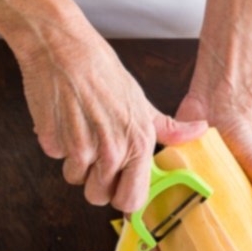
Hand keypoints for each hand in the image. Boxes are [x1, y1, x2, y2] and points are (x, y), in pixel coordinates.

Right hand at [19, 25, 205, 213]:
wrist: (63, 49)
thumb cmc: (101, 71)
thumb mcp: (140, 100)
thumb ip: (167, 127)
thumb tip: (200, 130)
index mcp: (137, 144)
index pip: (130, 200)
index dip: (122, 197)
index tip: (117, 188)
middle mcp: (110, 151)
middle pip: (97, 197)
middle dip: (94, 182)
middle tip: (95, 156)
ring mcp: (78, 148)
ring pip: (73, 178)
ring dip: (74, 161)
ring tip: (79, 130)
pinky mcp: (51, 141)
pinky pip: (54, 156)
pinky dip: (57, 143)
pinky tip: (63, 119)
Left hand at [149, 74, 251, 250]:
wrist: (219, 105)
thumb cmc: (244, 140)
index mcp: (219, 215)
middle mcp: (194, 207)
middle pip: (177, 243)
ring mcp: (174, 192)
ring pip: (156, 224)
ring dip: (149, 239)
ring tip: (149, 246)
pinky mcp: (156, 175)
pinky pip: (142, 196)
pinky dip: (136, 209)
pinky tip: (136, 217)